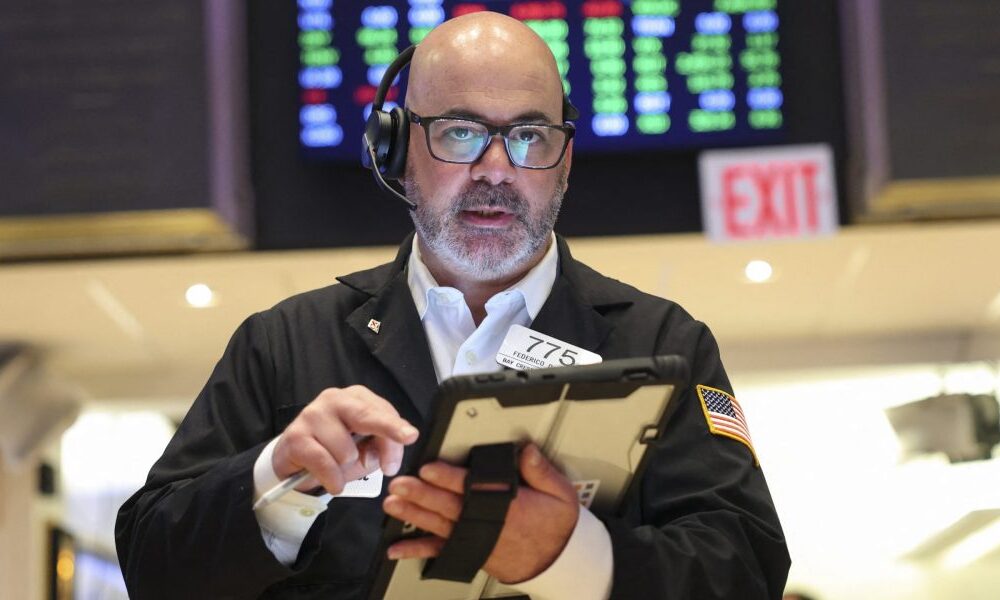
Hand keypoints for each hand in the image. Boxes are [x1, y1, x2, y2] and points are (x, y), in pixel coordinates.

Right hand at [272, 385, 418, 494]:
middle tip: (402, 443)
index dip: (396, 432)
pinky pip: (324, 464)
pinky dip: (332, 479)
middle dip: (386, 430)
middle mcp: (335, 399)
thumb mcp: (366, 450)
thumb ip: (383, 448)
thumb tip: (387, 460)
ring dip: (346, 468)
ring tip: (336, 465)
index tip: (411, 437)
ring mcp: (313, 414)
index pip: (383, 412)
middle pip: (366, 416)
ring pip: (346, 450)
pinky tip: (332, 482)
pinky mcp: (295, 436)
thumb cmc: (336, 451)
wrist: (297, 459)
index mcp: (357, 398)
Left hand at [383, 443, 578, 583]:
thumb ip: (541, 471)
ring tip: (393, 505)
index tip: (429, 468)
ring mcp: (474, 538)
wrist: (555, 562)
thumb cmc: (555, 526)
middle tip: (401, 485)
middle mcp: (487, 523)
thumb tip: (527, 450)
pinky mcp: (469, 550)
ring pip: (438, 524)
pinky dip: (417, 549)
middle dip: (421, 495)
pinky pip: (439, 551)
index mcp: (507, 505)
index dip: (448, 477)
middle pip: (448, 505)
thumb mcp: (560, 494)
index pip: (472, 487)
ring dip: (413, 515)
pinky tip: (397, 547)